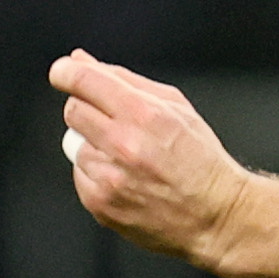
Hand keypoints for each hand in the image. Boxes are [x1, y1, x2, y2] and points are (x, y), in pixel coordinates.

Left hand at [53, 49, 258, 266]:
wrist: (215, 216)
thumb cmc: (200, 159)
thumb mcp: (176, 108)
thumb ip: (126, 81)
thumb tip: (81, 61)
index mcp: (145, 115)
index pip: (85, 81)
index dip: (67, 73)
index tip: (62, 72)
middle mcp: (124, 145)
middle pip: (74, 110)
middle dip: (89, 110)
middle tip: (114, 123)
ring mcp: (110, 177)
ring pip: (74, 145)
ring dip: (95, 146)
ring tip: (129, 159)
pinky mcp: (100, 203)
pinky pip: (79, 175)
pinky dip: (96, 174)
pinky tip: (126, 180)